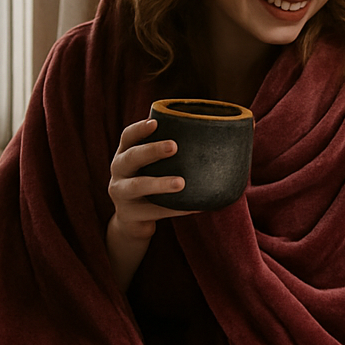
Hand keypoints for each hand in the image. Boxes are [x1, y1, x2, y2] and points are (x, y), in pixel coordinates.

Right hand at [106, 118, 193, 289]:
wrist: (133, 222)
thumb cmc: (152, 184)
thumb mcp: (153, 167)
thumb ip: (171, 153)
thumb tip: (226, 134)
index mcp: (125, 154)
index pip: (127, 136)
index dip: (139, 129)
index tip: (156, 122)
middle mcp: (118, 171)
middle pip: (131, 157)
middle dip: (151, 150)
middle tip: (174, 146)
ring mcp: (120, 194)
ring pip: (138, 186)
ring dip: (160, 183)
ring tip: (181, 183)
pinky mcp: (128, 216)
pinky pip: (154, 212)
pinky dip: (175, 210)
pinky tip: (196, 206)